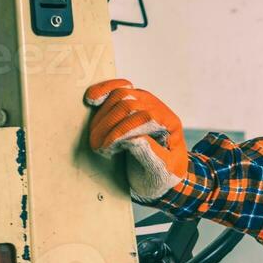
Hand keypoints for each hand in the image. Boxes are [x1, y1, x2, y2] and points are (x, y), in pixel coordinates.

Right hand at [83, 78, 189, 200]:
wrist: (162, 173)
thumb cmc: (164, 174)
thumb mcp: (162, 172)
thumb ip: (152, 155)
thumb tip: (134, 139)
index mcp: (170, 124)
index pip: (145, 117)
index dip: (121, 131)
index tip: (107, 147)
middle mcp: (159, 108)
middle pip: (129, 104)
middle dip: (109, 125)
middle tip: (97, 146)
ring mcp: (145, 102)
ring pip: (120, 95)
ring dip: (102, 115)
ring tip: (95, 137)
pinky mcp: (132, 101)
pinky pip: (118, 88)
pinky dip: (103, 91)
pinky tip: (91, 99)